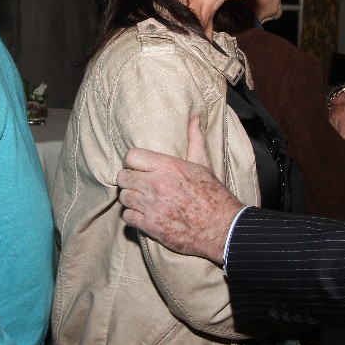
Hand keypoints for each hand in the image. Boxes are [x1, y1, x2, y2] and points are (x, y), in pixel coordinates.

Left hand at [116, 117, 241, 264]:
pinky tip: (143, 214)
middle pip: (123, 177)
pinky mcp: (150, 226)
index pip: (131, 156)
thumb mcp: (203, 163)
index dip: (133, 162)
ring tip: (140, 199)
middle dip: (129, 180)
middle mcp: (156, 184)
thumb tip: (194, 118)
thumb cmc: (212, 194)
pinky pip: (127, 217)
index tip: (139, 167)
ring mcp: (151, 206)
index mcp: (168, 166)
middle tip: (138, 183)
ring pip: (123, 197)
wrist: (221, 227)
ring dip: (130, 198)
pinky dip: (133, 216)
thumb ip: (194, 139)